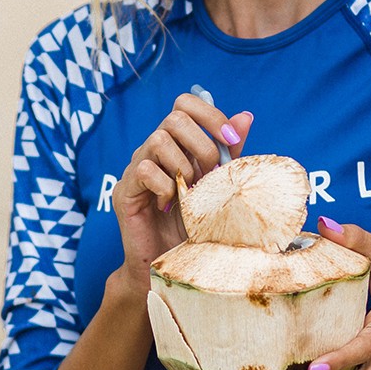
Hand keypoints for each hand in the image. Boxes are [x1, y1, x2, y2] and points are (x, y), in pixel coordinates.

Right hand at [110, 94, 252, 291]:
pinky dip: (165, 187)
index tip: (231, 139)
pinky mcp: (124, 191)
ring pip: (159, 140)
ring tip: (190, 193)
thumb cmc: (194, 226)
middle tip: (212, 176)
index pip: (185, 104)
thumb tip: (245, 116)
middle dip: (203, 145)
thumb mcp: (217, 186)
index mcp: (176, 143)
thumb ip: (227, 153)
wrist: (169, 265)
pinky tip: (171, 205)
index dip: (211, 115)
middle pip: (175, 117)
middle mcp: (152, 149)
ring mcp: (135, 167)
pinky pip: (144, 170)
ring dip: (184, 167)